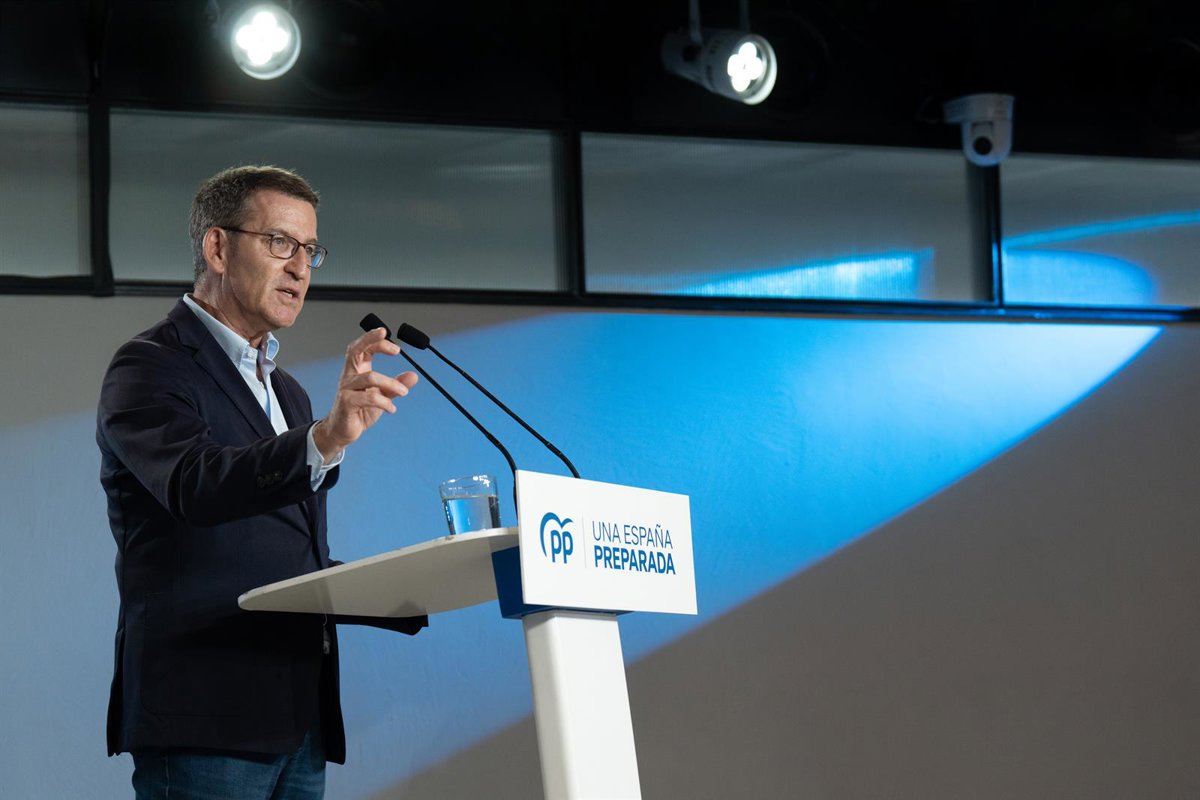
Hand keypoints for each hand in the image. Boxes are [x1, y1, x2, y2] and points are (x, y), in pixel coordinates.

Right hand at [312, 327, 418, 458]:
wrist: (342, 431)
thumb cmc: (359, 411)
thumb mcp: (382, 397)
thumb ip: (395, 386)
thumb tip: (413, 376)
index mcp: (356, 370)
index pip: (361, 348)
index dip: (372, 338)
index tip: (386, 333)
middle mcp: (349, 376)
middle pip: (355, 351)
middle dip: (372, 342)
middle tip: (395, 348)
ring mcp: (346, 389)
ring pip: (370, 377)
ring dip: (391, 384)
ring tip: (404, 392)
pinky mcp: (346, 403)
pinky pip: (368, 397)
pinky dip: (384, 402)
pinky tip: (391, 408)